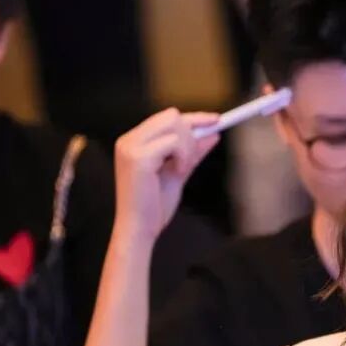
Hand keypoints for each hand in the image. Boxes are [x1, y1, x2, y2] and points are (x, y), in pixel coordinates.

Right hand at [113, 108, 219, 242]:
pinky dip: (183, 157)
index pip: (167, 118)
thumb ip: (193, 153)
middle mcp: (129, 140)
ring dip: (188, 148)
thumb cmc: (154, 206)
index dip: (193, 118)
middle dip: (191, 135)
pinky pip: (173, 142)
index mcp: (134, 142)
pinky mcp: (138, 157)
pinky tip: (177, 173)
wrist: (140, 229)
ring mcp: (131, 147)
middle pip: (172, 116)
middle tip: (191, 161)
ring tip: (181, 170)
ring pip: (174, 125)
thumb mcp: (179, 173)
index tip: (216, 120)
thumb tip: (214, 134)